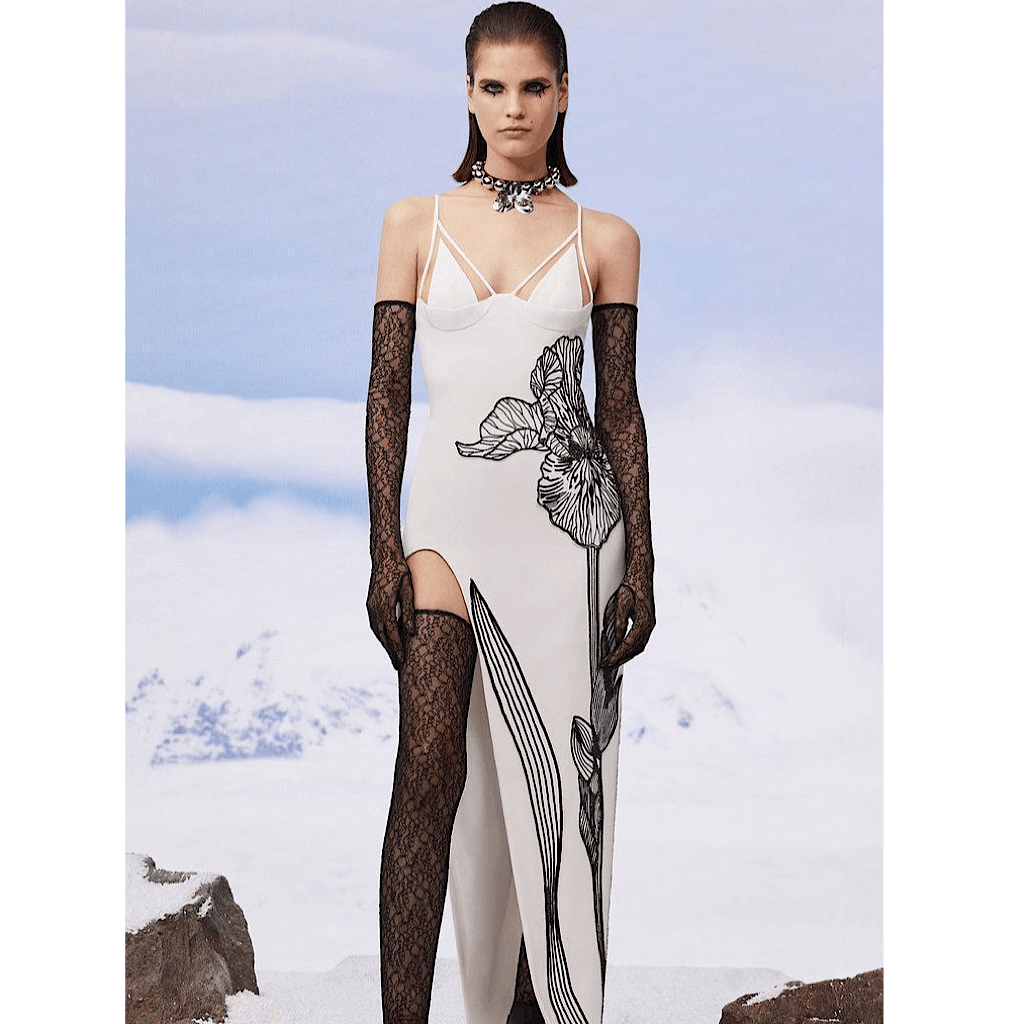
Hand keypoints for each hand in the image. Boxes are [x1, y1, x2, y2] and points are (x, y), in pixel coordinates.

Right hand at [366, 554, 416, 670]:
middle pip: (383, 636)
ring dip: (385, 644)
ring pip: (377, 631)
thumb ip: (409, 610)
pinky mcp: (370, 603)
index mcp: (385, 605)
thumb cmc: (400, 570)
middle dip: (391, 651)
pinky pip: (375, 624)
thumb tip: (411, 631)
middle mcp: (374, 608)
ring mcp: (370, 606)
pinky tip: (387, 639)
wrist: (384, 556)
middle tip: (399, 666)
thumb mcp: (408, 589)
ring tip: (394, 656)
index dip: (398, 649)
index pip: (392, 633)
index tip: (403, 661)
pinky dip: (381, 634)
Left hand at [598, 572, 654, 670]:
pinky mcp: (647, 622)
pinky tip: (622, 650)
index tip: (607, 662)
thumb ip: (620, 621)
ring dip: (626, 655)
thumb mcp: (622, 602)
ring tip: (613, 661)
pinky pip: (640, 640)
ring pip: (638, 647)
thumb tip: (617, 638)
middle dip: (620, 659)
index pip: (629, 644)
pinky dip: (630, 648)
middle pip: (635, 649)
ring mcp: (649, 624)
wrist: (642, 574)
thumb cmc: (632, 585)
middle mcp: (649, 625)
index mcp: (644, 622)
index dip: (617, 655)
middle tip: (607, 665)